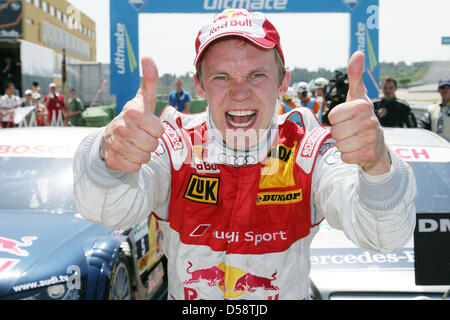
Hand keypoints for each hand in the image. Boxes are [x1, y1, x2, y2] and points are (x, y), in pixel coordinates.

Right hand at [100, 57, 163, 172]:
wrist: (111, 136)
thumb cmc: (134, 117)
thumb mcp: (144, 99)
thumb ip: (149, 80)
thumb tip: (147, 57)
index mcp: (132, 112)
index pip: (158, 130)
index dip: (156, 130)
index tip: (148, 125)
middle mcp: (120, 128)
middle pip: (152, 145)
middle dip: (150, 143)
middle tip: (141, 136)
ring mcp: (114, 145)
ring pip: (144, 158)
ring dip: (143, 154)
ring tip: (135, 145)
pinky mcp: (111, 160)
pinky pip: (134, 168)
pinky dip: (134, 164)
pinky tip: (128, 154)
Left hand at [328, 51, 390, 174]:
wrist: (377, 144)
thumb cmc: (362, 117)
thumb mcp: (357, 96)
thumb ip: (355, 76)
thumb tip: (358, 53)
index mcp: (364, 105)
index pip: (333, 116)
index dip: (336, 118)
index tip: (347, 117)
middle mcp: (370, 122)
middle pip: (335, 131)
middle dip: (339, 132)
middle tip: (350, 130)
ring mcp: (371, 140)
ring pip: (338, 145)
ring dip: (342, 144)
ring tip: (353, 139)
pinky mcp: (368, 156)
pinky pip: (344, 157)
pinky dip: (347, 155)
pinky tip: (357, 150)